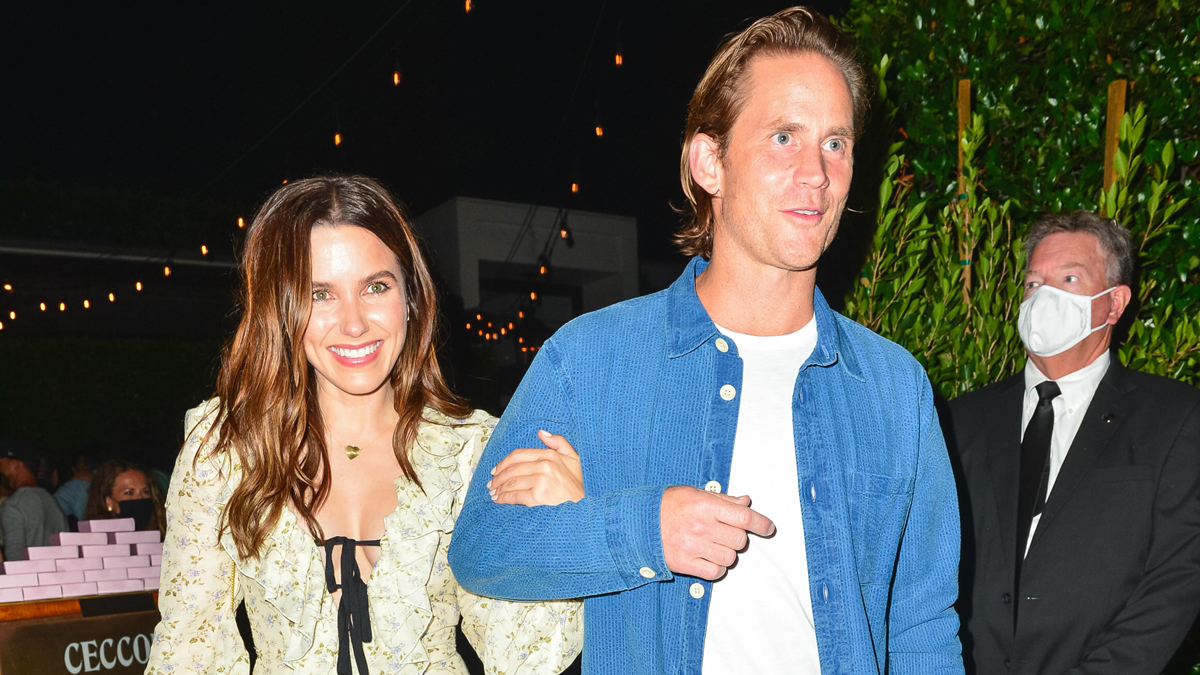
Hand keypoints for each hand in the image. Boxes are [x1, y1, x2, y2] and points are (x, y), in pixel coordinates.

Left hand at [487, 430, 583, 506]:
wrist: (588, 504)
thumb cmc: (581, 483)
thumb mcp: (574, 458)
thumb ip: (559, 443)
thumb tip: (541, 432)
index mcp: (550, 455)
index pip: (518, 455)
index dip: (503, 463)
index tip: (495, 470)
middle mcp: (544, 465)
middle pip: (512, 469)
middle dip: (498, 477)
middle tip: (490, 483)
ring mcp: (541, 480)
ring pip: (511, 482)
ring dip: (498, 488)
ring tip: (493, 492)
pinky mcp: (539, 496)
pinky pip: (515, 496)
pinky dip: (504, 498)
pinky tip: (499, 500)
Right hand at [660, 486, 774, 580]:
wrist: (637, 524)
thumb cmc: (666, 506)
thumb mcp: (694, 493)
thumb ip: (722, 500)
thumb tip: (746, 503)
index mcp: (704, 505)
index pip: (743, 517)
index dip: (761, 523)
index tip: (768, 528)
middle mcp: (700, 526)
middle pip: (740, 539)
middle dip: (737, 537)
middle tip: (725, 532)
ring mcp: (692, 546)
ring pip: (730, 557)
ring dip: (727, 552)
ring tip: (713, 544)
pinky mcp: (685, 564)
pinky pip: (716, 572)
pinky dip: (716, 567)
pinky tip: (707, 557)